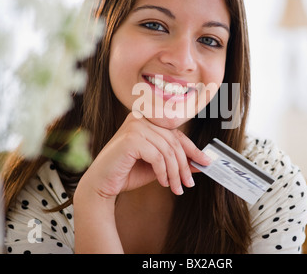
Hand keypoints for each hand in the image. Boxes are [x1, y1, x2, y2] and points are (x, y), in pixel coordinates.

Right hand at [77, 112, 211, 198]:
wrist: (101, 184)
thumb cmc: (126, 173)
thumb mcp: (158, 166)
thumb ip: (177, 161)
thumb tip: (200, 162)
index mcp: (146, 119)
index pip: (175, 133)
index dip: (192, 149)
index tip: (205, 162)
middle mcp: (140, 118)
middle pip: (173, 142)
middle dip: (184, 166)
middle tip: (188, 184)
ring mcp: (135, 126)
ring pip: (168, 151)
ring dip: (175, 172)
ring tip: (176, 187)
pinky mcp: (131, 139)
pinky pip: (157, 157)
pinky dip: (163, 172)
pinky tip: (162, 182)